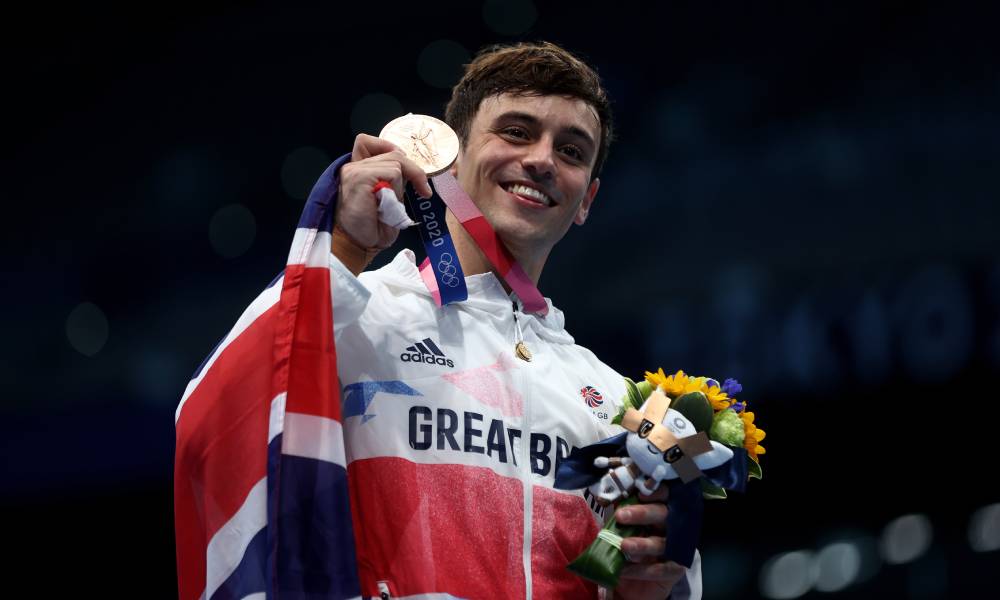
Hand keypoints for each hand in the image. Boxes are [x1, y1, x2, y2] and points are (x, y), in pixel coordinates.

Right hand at [333, 135, 433, 271]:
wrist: (359, 245)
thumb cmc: (374, 227)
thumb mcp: (388, 197)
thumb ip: (394, 179)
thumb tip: (419, 171)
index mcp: (357, 169)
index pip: (368, 142)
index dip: (390, 148)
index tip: (408, 172)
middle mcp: (353, 166)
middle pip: (393, 152)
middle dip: (412, 171)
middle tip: (422, 190)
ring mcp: (354, 170)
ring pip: (396, 162)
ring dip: (403, 185)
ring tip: (393, 205)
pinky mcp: (359, 177)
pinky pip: (392, 172)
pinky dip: (399, 188)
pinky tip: (391, 205)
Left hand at [612, 486, 685, 599]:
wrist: (632, 584)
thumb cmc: (628, 547)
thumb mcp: (621, 527)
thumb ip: (620, 512)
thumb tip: (606, 497)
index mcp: (660, 511)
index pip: (665, 495)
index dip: (656, 492)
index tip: (640, 493)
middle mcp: (672, 527)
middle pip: (663, 515)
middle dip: (643, 513)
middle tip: (621, 516)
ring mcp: (676, 549)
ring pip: (661, 543)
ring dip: (642, 544)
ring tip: (623, 545)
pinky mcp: (674, 570)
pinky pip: (659, 569)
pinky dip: (641, 570)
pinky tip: (624, 569)